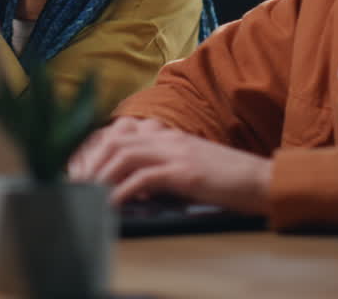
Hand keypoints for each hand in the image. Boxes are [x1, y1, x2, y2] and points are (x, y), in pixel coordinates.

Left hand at [69, 117, 272, 215]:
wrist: (262, 180)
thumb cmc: (227, 179)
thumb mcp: (190, 166)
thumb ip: (162, 169)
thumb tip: (134, 186)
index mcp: (168, 135)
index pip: (121, 134)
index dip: (96, 149)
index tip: (80, 168)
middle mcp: (168, 138)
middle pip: (116, 142)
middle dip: (91, 162)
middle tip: (75, 183)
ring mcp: (176, 153)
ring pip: (124, 156)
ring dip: (101, 175)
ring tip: (87, 193)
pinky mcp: (184, 173)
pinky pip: (143, 178)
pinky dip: (123, 191)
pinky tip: (112, 203)